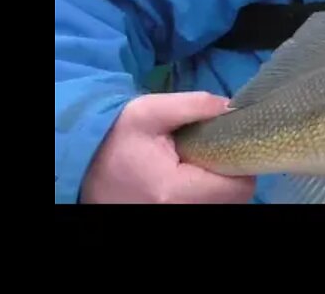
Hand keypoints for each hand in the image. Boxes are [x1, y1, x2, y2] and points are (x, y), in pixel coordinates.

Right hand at [79, 91, 256, 203]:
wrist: (83, 171)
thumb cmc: (115, 141)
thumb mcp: (148, 112)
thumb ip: (192, 105)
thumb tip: (230, 106)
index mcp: (177, 190)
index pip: (239, 186)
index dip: (241, 162)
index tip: (229, 143)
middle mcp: (182, 212)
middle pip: (235, 197)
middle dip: (232, 172)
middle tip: (215, 150)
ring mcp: (178, 218)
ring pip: (224, 203)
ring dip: (221, 183)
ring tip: (202, 162)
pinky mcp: (175, 217)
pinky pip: (209, 205)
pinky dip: (209, 192)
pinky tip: (195, 176)